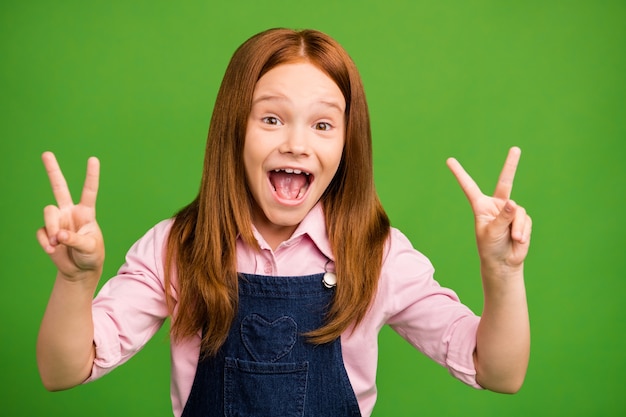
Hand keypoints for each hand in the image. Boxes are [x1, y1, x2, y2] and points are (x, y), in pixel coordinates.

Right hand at [36, 152, 103, 279]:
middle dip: (52, 170)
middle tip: (46, 153)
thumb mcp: (90, 247)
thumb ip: (75, 239)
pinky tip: (53, 250)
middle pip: (59, 188)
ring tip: (58, 243)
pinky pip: (42, 232)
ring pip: (48, 213)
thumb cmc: (91, 256)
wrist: (80, 270)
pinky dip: (46, 242)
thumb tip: (58, 234)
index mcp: (86, 212)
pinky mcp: (47, 232)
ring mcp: (57, 221)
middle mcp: (70, 212)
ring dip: (52, 229)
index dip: (91, 176)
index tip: (93, 159)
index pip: (89, 191)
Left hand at [447, 147, 531, 269]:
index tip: (449, 160)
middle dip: (511, 165)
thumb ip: (503, 217)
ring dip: (517, 226)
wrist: (504, 262)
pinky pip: (525, 220)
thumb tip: (513, 203)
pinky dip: (522, 231)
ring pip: (518, 211)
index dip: (460, 174)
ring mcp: (511, 211)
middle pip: (505, 182)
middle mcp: (496, 205)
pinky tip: (518, 239)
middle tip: (516, 149)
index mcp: (481, 206)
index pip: (469, 187)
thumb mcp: (491, 232)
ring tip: (512, 238)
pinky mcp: (522, 219)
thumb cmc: (490, 247)